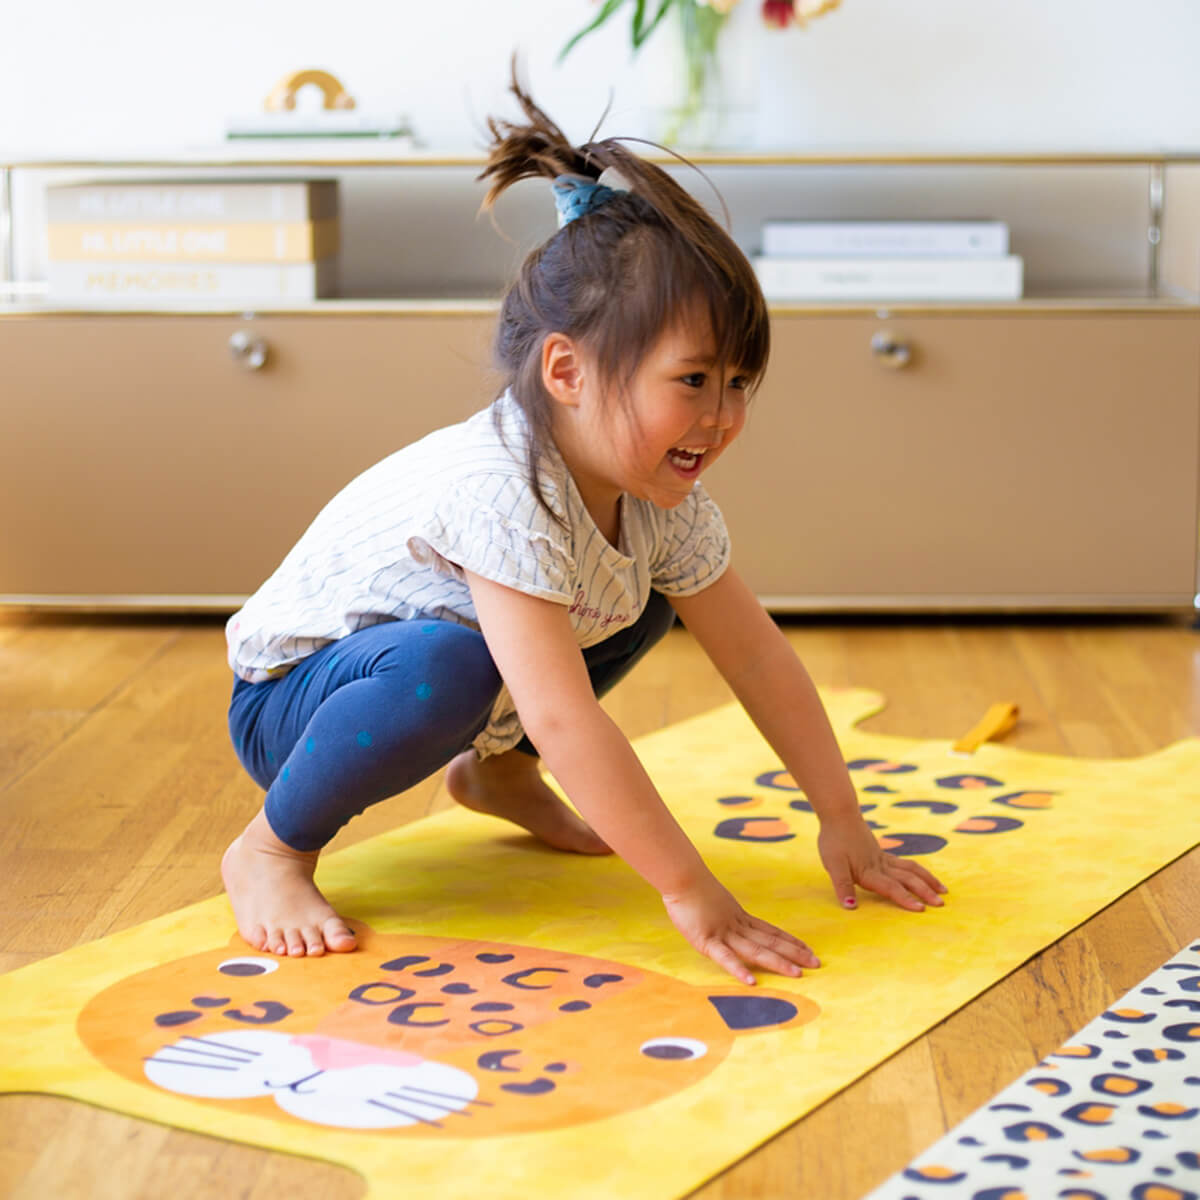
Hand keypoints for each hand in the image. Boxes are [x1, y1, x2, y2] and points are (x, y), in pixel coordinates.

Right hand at [662, 875, 819, 985]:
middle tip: (816, 963)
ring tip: (797, 974)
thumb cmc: (692, 888)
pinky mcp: (706, 940)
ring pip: (756, 950)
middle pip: (770, 941)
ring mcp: (723, 933)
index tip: (808, 949)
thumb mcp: (714, 902)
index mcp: (739, 917)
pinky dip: (739, 969)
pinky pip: (725, 957)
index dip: (790, 941)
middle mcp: (737, 926)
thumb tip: (726, 918)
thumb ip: (723, 913)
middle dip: (794, 953)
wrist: (681, 877)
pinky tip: (752, 981)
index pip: (770, 931)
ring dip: (778, 962)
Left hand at [818, 816, 947, 911]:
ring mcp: (883, 858)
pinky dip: (917, 870)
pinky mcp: (882, 853)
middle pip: (908, 879)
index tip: (922, 909)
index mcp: (870, 872)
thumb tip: (851, 907)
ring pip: (911, 869)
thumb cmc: (833, 840)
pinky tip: (920, 874)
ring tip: (942, 889)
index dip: (906, 899)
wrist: (839, 814)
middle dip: (925, 891)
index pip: (891, 888)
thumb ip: (842, 886)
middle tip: (942, 903)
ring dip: (927, 879)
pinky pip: (904, 863)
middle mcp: (881, 865)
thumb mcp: (833, 865)